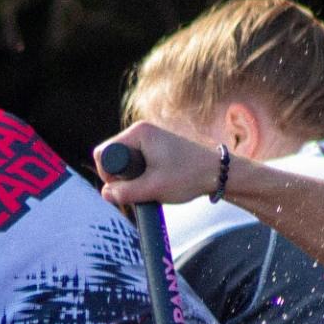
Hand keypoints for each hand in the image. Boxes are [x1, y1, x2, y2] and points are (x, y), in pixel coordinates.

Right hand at [93, 122, 220, 206]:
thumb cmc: (189, 176)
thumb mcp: (153, 188)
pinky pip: (135, 161)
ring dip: (130, 177)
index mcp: (138, 133)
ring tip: (149, 187)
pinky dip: (139, 175)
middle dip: (119, 176)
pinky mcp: (155, 147)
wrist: (218, 172)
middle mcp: (141, 130)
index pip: (104, 153)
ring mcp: (148, 138)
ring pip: (124, 161)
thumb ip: (125, 192)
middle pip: (112, 156)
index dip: (108, 174)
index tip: (124, 189)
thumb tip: (105, 193)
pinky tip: (153, 184)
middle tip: (138, 190)